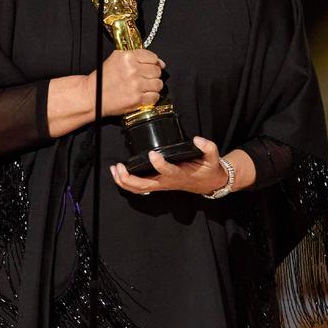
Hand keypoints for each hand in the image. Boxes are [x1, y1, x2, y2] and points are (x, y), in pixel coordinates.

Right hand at [90, 48, 162, 115]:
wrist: (93, 95)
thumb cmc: (103, 79)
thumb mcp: (116, 58)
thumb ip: (136, 56)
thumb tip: (158, 62)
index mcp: (128, 57)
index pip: (153, 57)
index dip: (154, 63)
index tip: (151, 66)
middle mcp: (133, 70)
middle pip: (156, 71)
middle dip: (153, 74)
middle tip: (145, 77)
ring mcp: (136, 85)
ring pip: (158, 84)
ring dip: (153, 86)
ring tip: (144, 87)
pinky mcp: (137, 99)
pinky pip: (155, 97)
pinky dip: (151, 97)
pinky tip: (143, 95)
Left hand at [110, 136, 227, 195]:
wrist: (209, 183)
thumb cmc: (208, 169)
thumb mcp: (213, 157)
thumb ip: (207, 147)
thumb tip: (197, 139)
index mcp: (180, 175)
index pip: (168, 171)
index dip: (159, 164)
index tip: (152, 153)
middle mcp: (167, 182)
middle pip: (144, 186)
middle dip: (129, 178)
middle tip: (120, 166)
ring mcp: (161, 184)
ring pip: (139, 189)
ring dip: (124, 182)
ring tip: (115, 169)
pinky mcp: (158, 184)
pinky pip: (139, 187)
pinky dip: (127, 182)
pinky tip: (119, 173)